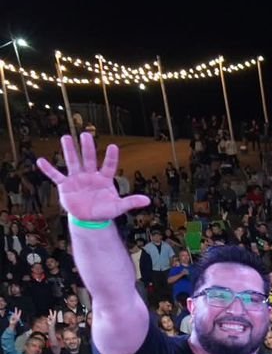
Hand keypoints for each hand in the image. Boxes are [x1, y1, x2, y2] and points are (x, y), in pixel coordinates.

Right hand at [36, 134, 150, 221]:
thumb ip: (131, 202)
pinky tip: (40, 161)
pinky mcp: (65, 186)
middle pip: (89, 159)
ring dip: (69, 151)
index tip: (113, 146)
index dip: (111, 157)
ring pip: (73, 162)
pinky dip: (48, 169)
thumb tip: (148, 200)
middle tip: (86, 134)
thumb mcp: (119, 207)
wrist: (90, 218)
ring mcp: (77, 179)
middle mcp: (90, 175)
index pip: (109, 166)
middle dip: (88, 148)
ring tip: (66, 137)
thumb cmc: (105, 210)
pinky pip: (56, 176)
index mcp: (104, 179)